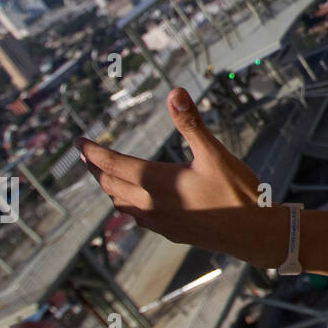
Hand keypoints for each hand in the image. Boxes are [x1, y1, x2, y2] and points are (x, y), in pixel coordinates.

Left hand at [74, 87, 284, 267]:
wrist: (250, 234)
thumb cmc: (235, 193)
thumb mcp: (215, 153)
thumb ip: (191, 123)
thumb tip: (175, 92)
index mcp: (156, 181)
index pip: (111, 164)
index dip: (91, 151)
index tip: (77, 142)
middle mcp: (149, 203)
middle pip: (109, 184)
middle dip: (95, 168)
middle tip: (87, 155)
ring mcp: (157, 221)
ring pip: (119, 202)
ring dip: (108, 186)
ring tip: (105, 174)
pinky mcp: (167, 232)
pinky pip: (135, 216)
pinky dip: (125, 202)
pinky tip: (135, 200)